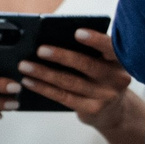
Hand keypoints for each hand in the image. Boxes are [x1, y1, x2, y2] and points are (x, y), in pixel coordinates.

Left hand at [18, 28, 142, 133]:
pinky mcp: (92, 109)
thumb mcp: (103, 63)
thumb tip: (51, 39)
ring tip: (25, 65)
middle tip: (39, 49)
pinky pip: (63, 97)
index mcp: (119, 60)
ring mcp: (105, 96)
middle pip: (86, 64)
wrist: (114, 111)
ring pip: (70, 82)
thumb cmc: (101, 77)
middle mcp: (117, 78)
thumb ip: (88, 52)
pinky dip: (43, 88)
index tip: (77, 32)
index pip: (110, 47)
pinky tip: (29, 81)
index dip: (94, 40)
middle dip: (60, 56)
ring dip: (44, 73)